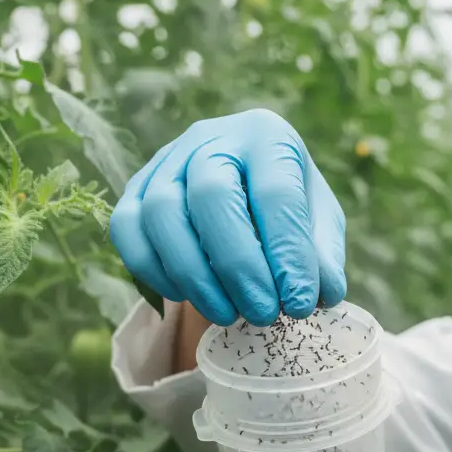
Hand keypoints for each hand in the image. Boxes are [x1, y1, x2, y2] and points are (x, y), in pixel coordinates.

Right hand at [109, 109, 345, 325]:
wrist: (238, 184)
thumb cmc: (283, 206)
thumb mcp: (317, 220)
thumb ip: (322, 253)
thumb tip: (324, 292)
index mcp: (266, 137)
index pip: (276, 194)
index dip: (288, 255)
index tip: (299, 305)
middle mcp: (210, 139)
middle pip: (211, 196)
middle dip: (238, 266)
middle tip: (261, 314)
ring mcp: (165, 161)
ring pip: (162, 213)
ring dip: (195, 276)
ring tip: (227, 315)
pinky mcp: (134, 189)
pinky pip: (127, 229)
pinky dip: (153, 271)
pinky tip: (185, 297)